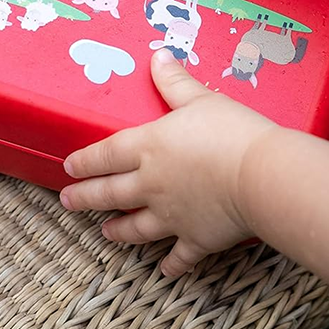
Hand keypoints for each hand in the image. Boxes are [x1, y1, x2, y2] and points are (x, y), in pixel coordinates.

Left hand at [59, 48, 277, 277]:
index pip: (106, 154)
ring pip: (136, 227)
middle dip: (86, 197)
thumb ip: (175, 82)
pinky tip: (164, 271)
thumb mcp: (201, 99)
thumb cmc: (231, 132)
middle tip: (67, 201)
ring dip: (118, 230)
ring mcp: (171, 216)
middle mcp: (151, 184)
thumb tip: (158, 56)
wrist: (261, 177)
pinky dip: (170, 264)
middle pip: (110, 193)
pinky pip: (179, 256)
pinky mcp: (196, 238)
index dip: (85, 161)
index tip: (69, 168)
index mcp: (149, 147)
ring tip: (105, 232)